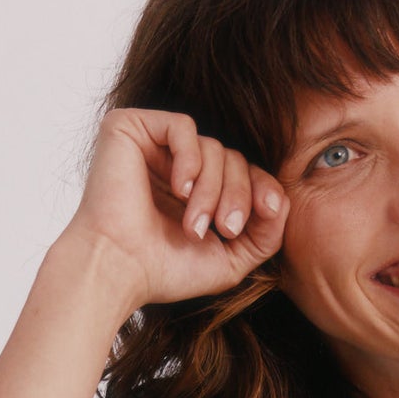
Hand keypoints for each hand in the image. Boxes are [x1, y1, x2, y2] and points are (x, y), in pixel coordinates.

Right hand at [58, 107, 288, 311]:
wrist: (116, 269)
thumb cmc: (162, 271)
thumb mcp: (229, 260)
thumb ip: (264, 235)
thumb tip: (281, 202)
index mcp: (192, 191)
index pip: (241, 173)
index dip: (260, 189)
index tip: (262, 214)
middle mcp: (172, 165)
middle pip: (231, 158)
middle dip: (237, 194)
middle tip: (224, 228)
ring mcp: (151, 145)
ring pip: (212, 145)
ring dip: (211, 189)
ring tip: (192, 224)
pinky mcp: (131, 128)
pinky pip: (183, 126)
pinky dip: (189, 159)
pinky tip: (178, 190)